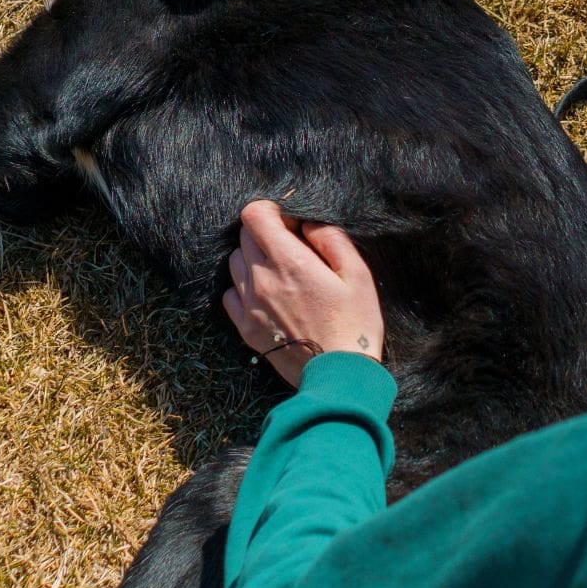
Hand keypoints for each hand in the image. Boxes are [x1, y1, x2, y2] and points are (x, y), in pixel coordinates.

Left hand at [221, 199, 383, 388]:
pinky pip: (229, 295)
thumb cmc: (354, 322)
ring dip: (252, 259)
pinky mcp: (245, 328)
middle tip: (291, 249)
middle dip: (265, 233)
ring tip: (278, 273)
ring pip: (235, 263)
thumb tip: (307, 223)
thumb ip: (331, 238)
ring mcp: (249, 305)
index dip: (271, 211)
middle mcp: (262, 279)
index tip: (289, 223)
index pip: (254, 215)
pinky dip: (242, 287)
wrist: (338, 376)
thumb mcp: (357, 273)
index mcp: (290, 261)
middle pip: (244, 236)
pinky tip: (265, 296)